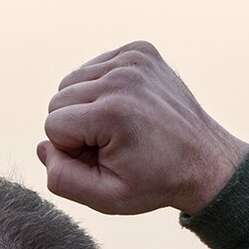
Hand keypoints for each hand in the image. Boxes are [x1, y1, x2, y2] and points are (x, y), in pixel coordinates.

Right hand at [38, 42, 248, 215]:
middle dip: (76, 127)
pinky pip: (94, 67)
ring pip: (73, 81)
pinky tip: (125, 108)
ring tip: (118, 128)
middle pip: (58, 99)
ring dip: (86, 107)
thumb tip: (43, 146)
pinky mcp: (140, 50)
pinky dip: (101, 89)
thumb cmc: (155, 182)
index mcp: (111, 112)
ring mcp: (133, 58)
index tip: (104, 159)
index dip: (72, 150)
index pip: (52, 126)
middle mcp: (121, 77)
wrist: (205, 160)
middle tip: (111, 145)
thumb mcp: (106, 198)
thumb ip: (62, 179)